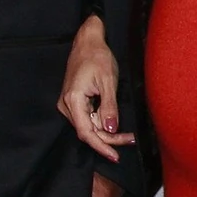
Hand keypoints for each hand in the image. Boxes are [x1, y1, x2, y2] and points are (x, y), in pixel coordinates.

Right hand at [56, 15, 134, 162]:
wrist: (87, 41)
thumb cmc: (97, 56)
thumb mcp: (107, 81)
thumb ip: (109, 107)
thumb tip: (110, 129)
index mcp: (73, 99)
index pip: (86, 132)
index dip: (101, 146)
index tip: (114, 155)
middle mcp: (67, 105)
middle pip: (88, 131)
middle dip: (109, 139)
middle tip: (130, 140)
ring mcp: (69, 104)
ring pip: (89, 126)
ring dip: (106, 132)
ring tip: (127, 135)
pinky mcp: (74, 102)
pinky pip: (88, 118)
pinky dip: (101, 123)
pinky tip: (114, 125)